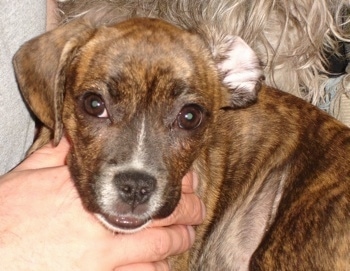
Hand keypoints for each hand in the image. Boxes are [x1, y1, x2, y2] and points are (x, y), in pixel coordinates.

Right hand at [0, 137, 204, 270]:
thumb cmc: (4, 216)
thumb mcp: (28, 177)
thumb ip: (57, 156)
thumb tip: (74, 135)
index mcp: (90, 195)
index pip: (145, 184)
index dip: (171, 183)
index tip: (185, 180)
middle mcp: (102, 226)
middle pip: (161, 218)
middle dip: (187, 212)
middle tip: (197, 210)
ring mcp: (102, 259)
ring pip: (157, 252)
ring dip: (177, 242)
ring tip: (187, 236)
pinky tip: (163, 267)